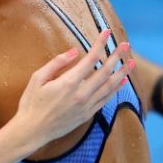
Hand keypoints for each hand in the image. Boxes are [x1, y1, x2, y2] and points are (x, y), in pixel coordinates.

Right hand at [14, 29, 133, 145]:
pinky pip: (106, 99)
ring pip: (110, 86)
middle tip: (126, 45)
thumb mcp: (37, 79)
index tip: (106, 32)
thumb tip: (74, 51)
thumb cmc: (31, 103)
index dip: (100, 44)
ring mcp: (87, 105)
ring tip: (131, 62)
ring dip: (122, 72)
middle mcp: (81, 94)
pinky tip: (122, 81)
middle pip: (105, 71)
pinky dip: (116, 89)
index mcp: (68, 82)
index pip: (90, 59)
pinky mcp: (88, 114)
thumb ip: (56, 63)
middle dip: (117, 56)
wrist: (32, 130)